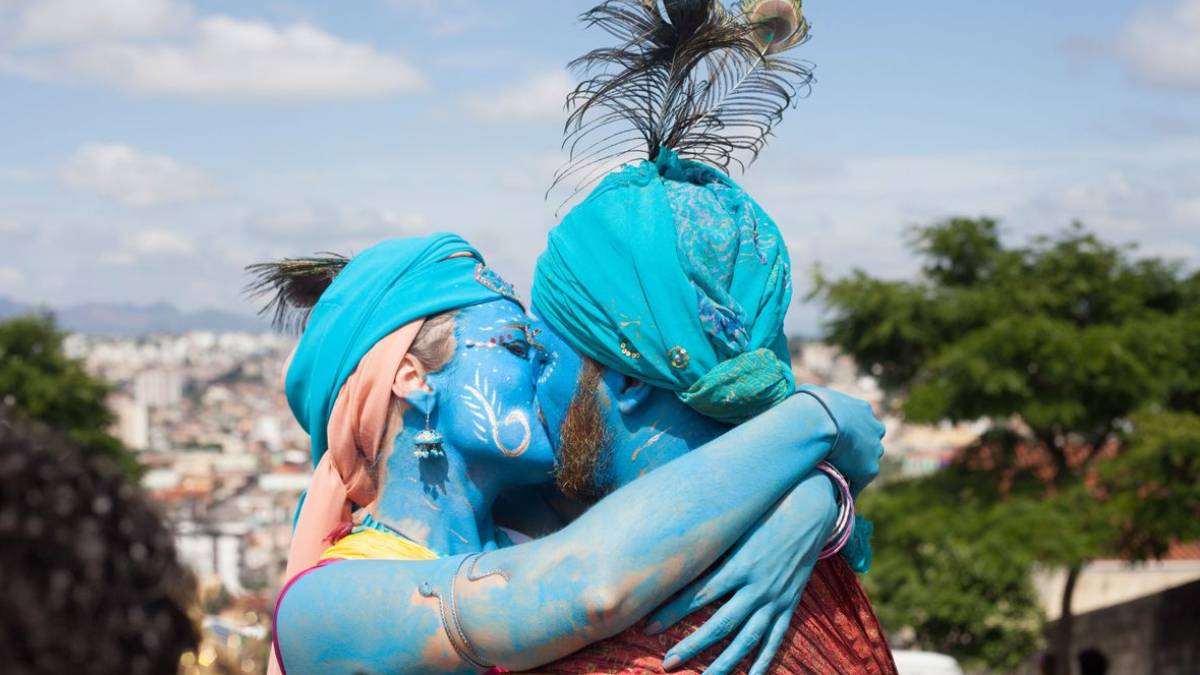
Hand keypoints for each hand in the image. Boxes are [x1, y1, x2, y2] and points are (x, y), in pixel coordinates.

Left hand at [644, 474, 836, 674]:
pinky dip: (763, 660)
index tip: (646, 628)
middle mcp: (757, 586)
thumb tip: (670, 554)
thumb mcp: (734, 527)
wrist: (808, 511)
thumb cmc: (762, 515)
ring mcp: (775, 598)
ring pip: (747, 639)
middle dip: (691, 646)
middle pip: (720, 624)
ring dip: (724, 663)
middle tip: (667, 663)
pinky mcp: (789, 604)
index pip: (698, 595)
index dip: (671, 613)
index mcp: (738, 564)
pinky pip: (775, 638)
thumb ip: (708, 545)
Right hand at [794, 385, 884, 494]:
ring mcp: (874, 449)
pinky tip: (836, 495)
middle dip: (854, 450)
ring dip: (852, 468)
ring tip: (833, 478)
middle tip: (835, 458)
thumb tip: (800, 393)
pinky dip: (849, 487)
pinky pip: (858, 482)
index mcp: (862, 409)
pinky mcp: (869, 469)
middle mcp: (874, 428)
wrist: (821, 420)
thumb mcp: (812, 393)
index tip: (834, 439)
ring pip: (865, 462)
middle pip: (867, 442)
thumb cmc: (810, 405)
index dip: (846, 432)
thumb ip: (812, 396)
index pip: (858, 424)